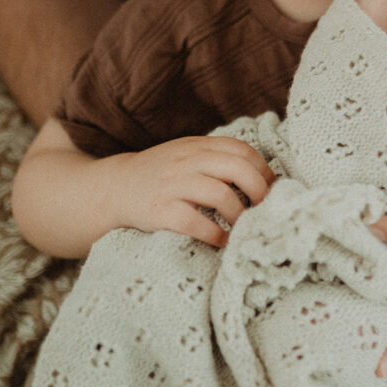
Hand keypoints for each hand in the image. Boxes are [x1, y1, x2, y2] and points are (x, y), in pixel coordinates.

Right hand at [112, 135, 276, 247]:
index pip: (241, 150)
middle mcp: (186, 161)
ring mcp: (172, 185)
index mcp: (197, 146)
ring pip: (220, 195)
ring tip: (245, 227)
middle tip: (266, 209)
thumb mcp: (187, 155)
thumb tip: (263, 175)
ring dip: (240, 214)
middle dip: (259, 191)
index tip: (274, 188)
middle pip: (237, 169)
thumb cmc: (160, 174)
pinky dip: (215, 234)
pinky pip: (195, 222)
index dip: (263, 170)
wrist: (113, 188)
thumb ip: (217, 159)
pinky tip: (223, 241)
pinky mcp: (159, 210)